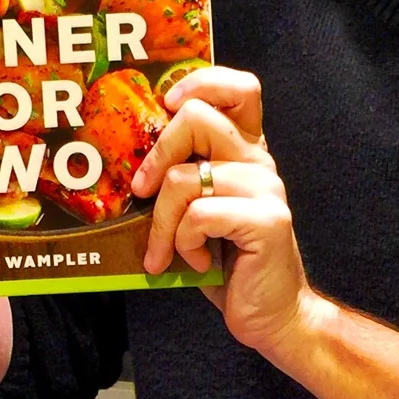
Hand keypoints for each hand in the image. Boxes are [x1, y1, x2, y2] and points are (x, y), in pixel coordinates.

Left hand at [131, 67, 323, 363]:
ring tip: (167, 252)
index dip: (199, 83)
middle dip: (156, 156)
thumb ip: (180, 178)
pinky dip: (183, 244)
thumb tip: (126, 163)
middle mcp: (259, 162)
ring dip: (161, 223)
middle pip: (197, 117)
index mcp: (245, 152)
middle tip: (141, 194)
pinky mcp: (268, 220)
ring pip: (184, 178)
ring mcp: (266, 189)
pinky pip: (199, 216)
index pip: (237, 87)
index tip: (167, 106)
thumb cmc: (228, 264)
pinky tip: (196, 263)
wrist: (272, 315)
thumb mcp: (198, 213)